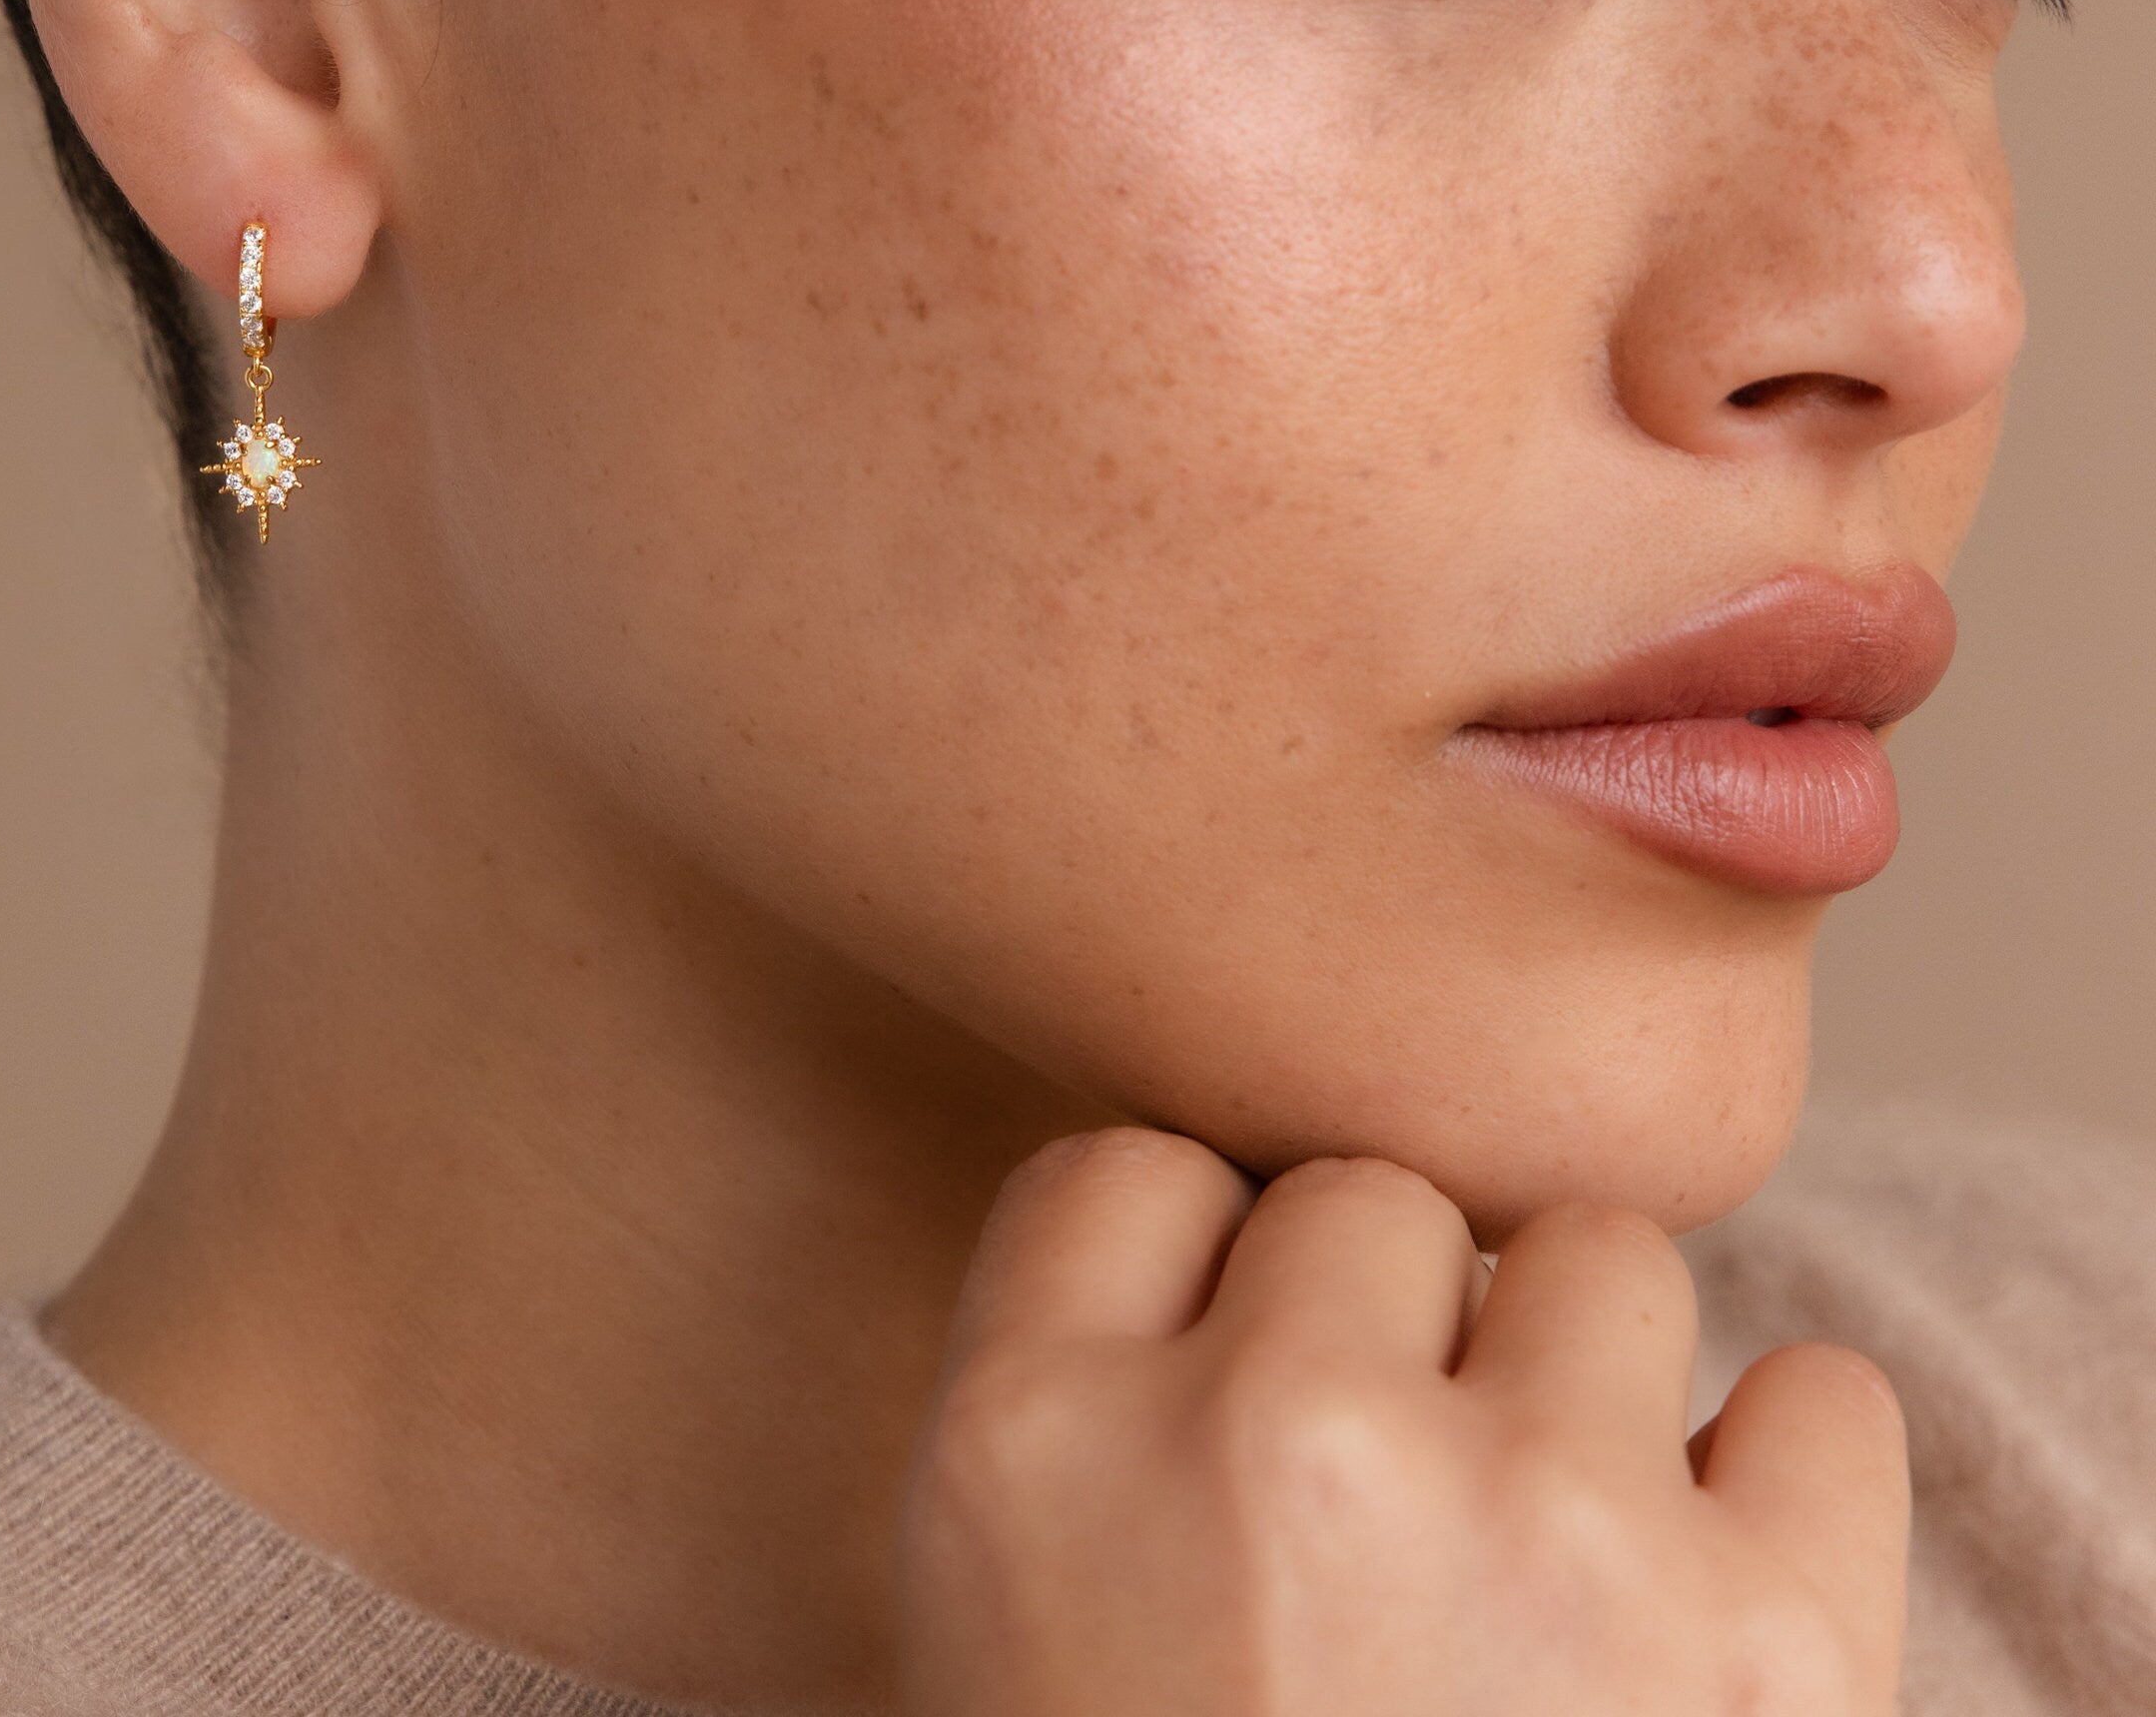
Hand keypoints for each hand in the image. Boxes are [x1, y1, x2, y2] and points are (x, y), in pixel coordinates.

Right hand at [899, 1132, 1906, 1716]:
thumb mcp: (1003, 1656)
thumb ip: (1088, 1430)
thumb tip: (1243, 1268)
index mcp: (1038, 1454)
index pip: (1132, 1172)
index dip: (1191, 1282)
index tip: (1220, 1394)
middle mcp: (1276, 1441)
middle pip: (1365, 1201)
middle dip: (1384, 1337)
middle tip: (1389, 1521)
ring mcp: (1534, 1530)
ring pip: (1592, 1260)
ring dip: (1580, 1390)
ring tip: (1547, 1570)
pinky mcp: (1776, 1647)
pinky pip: (1822, 1397)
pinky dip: (1786, 1482)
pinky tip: (1702, 1604)